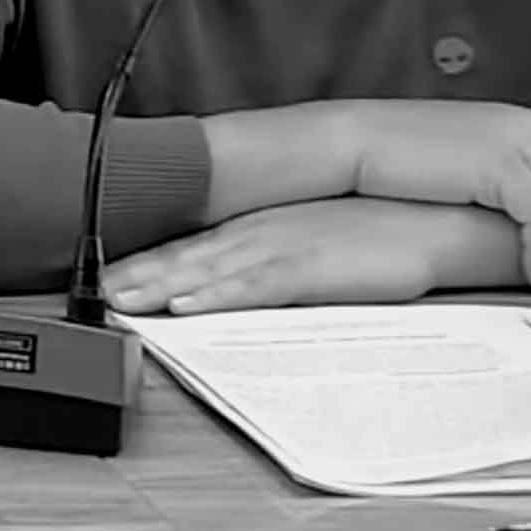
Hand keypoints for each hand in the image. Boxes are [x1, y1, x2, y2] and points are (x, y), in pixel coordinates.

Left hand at [103, 197, 492, 316]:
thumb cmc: (378, 237)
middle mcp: (262, 232)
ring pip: (207, 269)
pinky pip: (253, 285)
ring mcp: (282, 246)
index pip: (191, 245)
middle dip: (137, 275)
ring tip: (121, 302)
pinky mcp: (309, 266)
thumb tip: (235, 286)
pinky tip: (186, 307)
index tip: (106, 279)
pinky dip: (216, 295)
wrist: (436, 223)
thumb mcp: (315, 247)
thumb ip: (272, 264)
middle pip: (186, 256)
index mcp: (261, 227)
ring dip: (161, 286)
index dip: (146, 263)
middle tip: (95, 294)